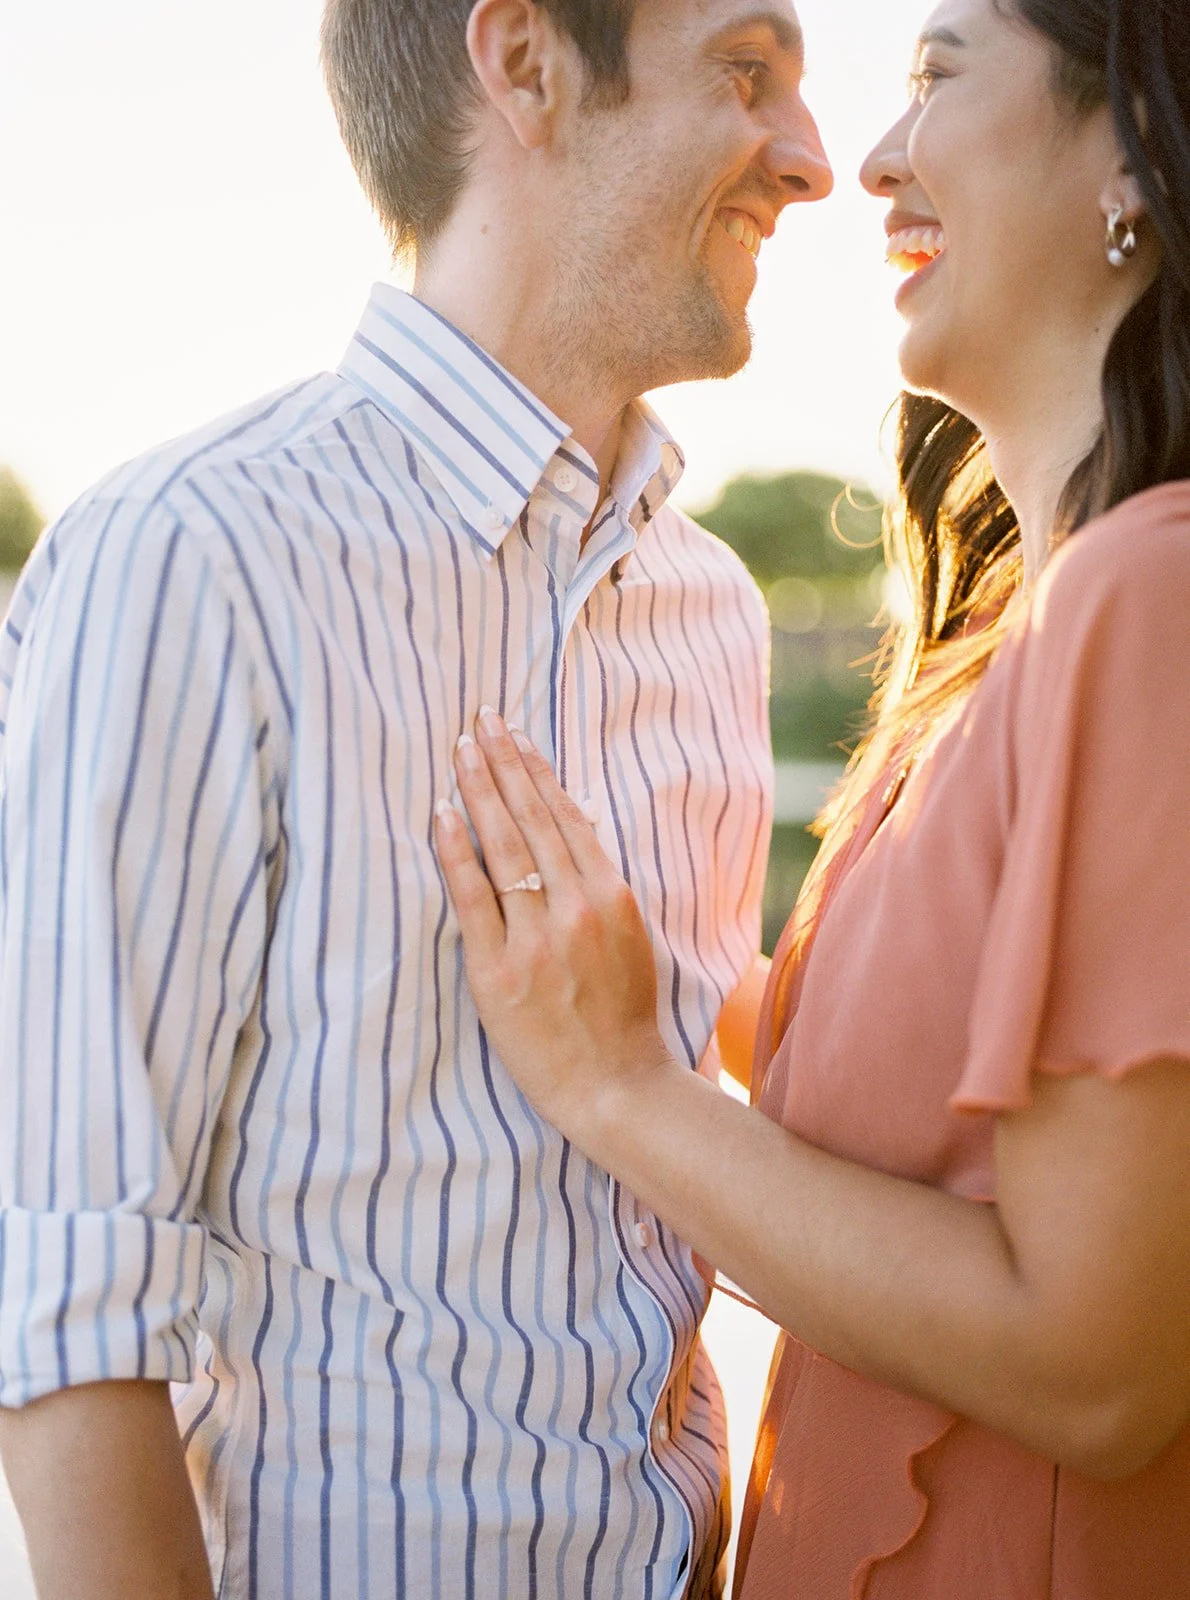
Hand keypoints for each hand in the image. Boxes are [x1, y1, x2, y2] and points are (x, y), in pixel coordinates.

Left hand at [434, 707, 673, 1135]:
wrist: (616, 1087)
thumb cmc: (623, 1017)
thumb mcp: (630, 939)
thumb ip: (600, 886)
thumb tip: (574, 827)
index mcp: (611, 897)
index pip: (567, 818)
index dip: (536, 772)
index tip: (515, 735)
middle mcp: (576, 909)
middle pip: (533, 820)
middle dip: (504, 764)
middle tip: (480, 720)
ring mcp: (537, 940)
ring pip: (505, 848)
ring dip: (480, 792)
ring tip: (461, 751)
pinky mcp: (500, 972)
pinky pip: (474, 900)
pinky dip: (458, 853)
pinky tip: (444, 815)